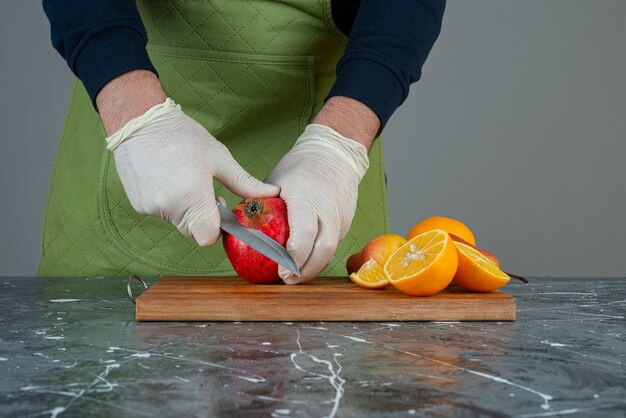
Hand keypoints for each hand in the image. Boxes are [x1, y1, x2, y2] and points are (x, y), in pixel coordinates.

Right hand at [101, 74, 278, 245]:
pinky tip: (169, 179)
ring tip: (185, 179)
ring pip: (178, 223)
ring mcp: (150, 208)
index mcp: (192, 196)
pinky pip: (162, 213)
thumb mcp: (219, 157)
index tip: (220, 208)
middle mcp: (168, 207)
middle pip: (194, 232)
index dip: (218, 229)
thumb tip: (272, 193)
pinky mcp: (138, 205)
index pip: (208, 238)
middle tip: (206, 190)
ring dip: (187, 209)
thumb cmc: (183, 136)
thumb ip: (245, 183)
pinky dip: (169, 203)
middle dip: (204, 218)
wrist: (140, 121)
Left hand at [265, 124, 369, 282]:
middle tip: (287, 280)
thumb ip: (261, 207)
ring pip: (331, 251)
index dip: (294, 257)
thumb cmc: (297, 169)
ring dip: (314, 267)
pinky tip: (305, 262)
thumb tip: (237, 233)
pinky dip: (319, 256)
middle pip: (324, 249)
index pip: (304, 233)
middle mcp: (327, 206)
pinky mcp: (347, 220)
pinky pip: (333, 243)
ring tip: (295, 276)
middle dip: (306, 270)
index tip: (281, 271)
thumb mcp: (274, 182)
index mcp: (305, 195)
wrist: (335, 153)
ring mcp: (341, 214)